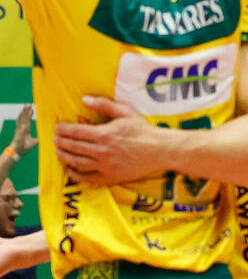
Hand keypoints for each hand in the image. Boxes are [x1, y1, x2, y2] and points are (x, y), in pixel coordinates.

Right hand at [9, 104, 36, 156]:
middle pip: (23, 117)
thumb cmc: (24, 146)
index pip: (26, 119)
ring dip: (24, 114)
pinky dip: (24, 126)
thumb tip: (45, 137)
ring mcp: (19, 131)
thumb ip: (38, 138)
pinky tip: (27, 122)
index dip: (28, 114)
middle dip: (25, 111)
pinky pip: (22, 130)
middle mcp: (21, 128)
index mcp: (24, 129)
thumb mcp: (34, 141)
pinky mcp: (18, 136)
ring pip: (21, 121)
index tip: (31, 108)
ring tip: (26, 108)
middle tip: (28, 104)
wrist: (18, 152)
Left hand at [53, 97, 171, 184]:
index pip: (74, 131)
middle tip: (56, 139)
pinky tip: (70, 171)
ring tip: (60, 152)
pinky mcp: (111, 177)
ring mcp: (105, 165)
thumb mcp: (125, 112)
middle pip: (72, 146)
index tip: (58, 128)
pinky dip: (76, 175)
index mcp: (103, 134)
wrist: (161, 150)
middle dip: (60, 142)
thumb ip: (103, 104)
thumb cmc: (144, 130)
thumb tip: (84, 100)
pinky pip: (88, 178)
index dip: (62, 129)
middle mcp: (102, 151)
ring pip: (77, 162)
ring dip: (64, 156)